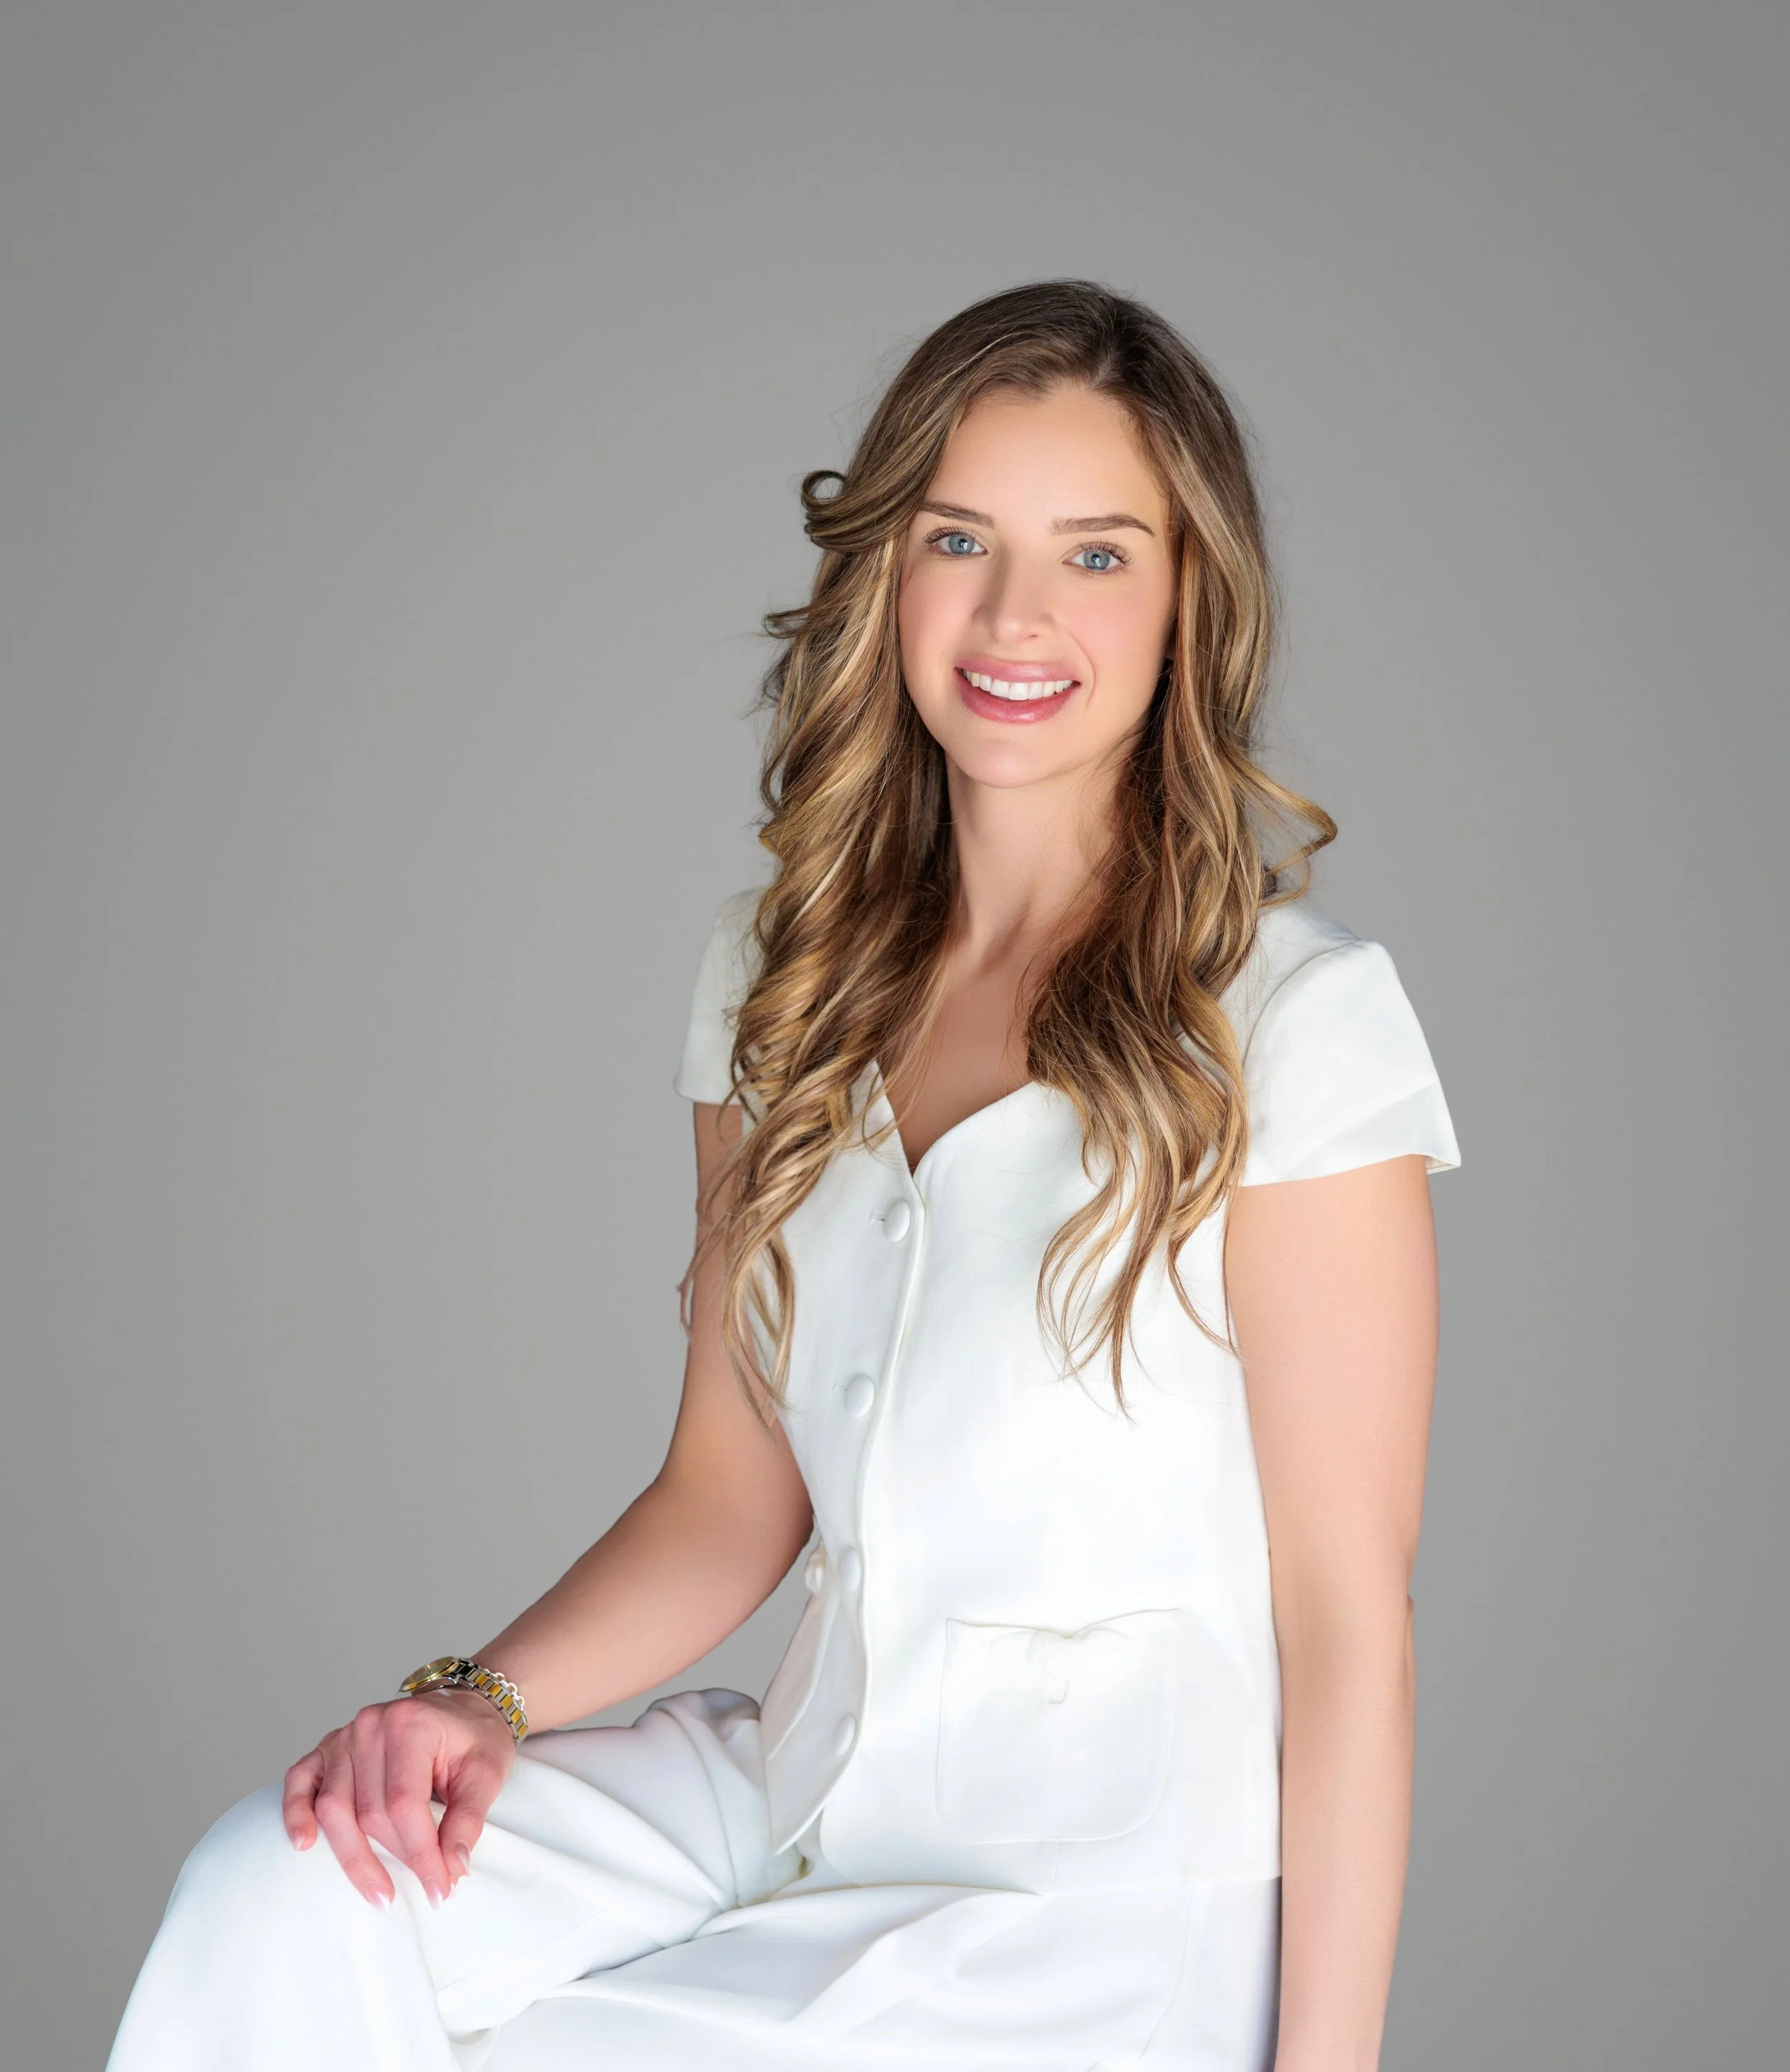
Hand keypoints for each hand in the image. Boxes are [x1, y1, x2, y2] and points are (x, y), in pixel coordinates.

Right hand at [282, 1687, 516, 1907]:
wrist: (463, 1704)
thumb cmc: (474, 1737)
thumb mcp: (487, 1773)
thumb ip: (469, 1820)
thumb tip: (453, 1869)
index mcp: (412, 1724)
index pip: (404, 1803)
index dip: (420, 1853)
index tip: (439, 1889)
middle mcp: (371, 1726)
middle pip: (368, 1811)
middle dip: (395, 1857)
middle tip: (423, 1889)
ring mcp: (344, 1735)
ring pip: (333, 1807)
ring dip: (353, 1854)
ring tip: (378, 1890)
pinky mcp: (327, 1748)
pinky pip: (300, 1781)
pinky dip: (296, 1812)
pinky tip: (304, 1843)